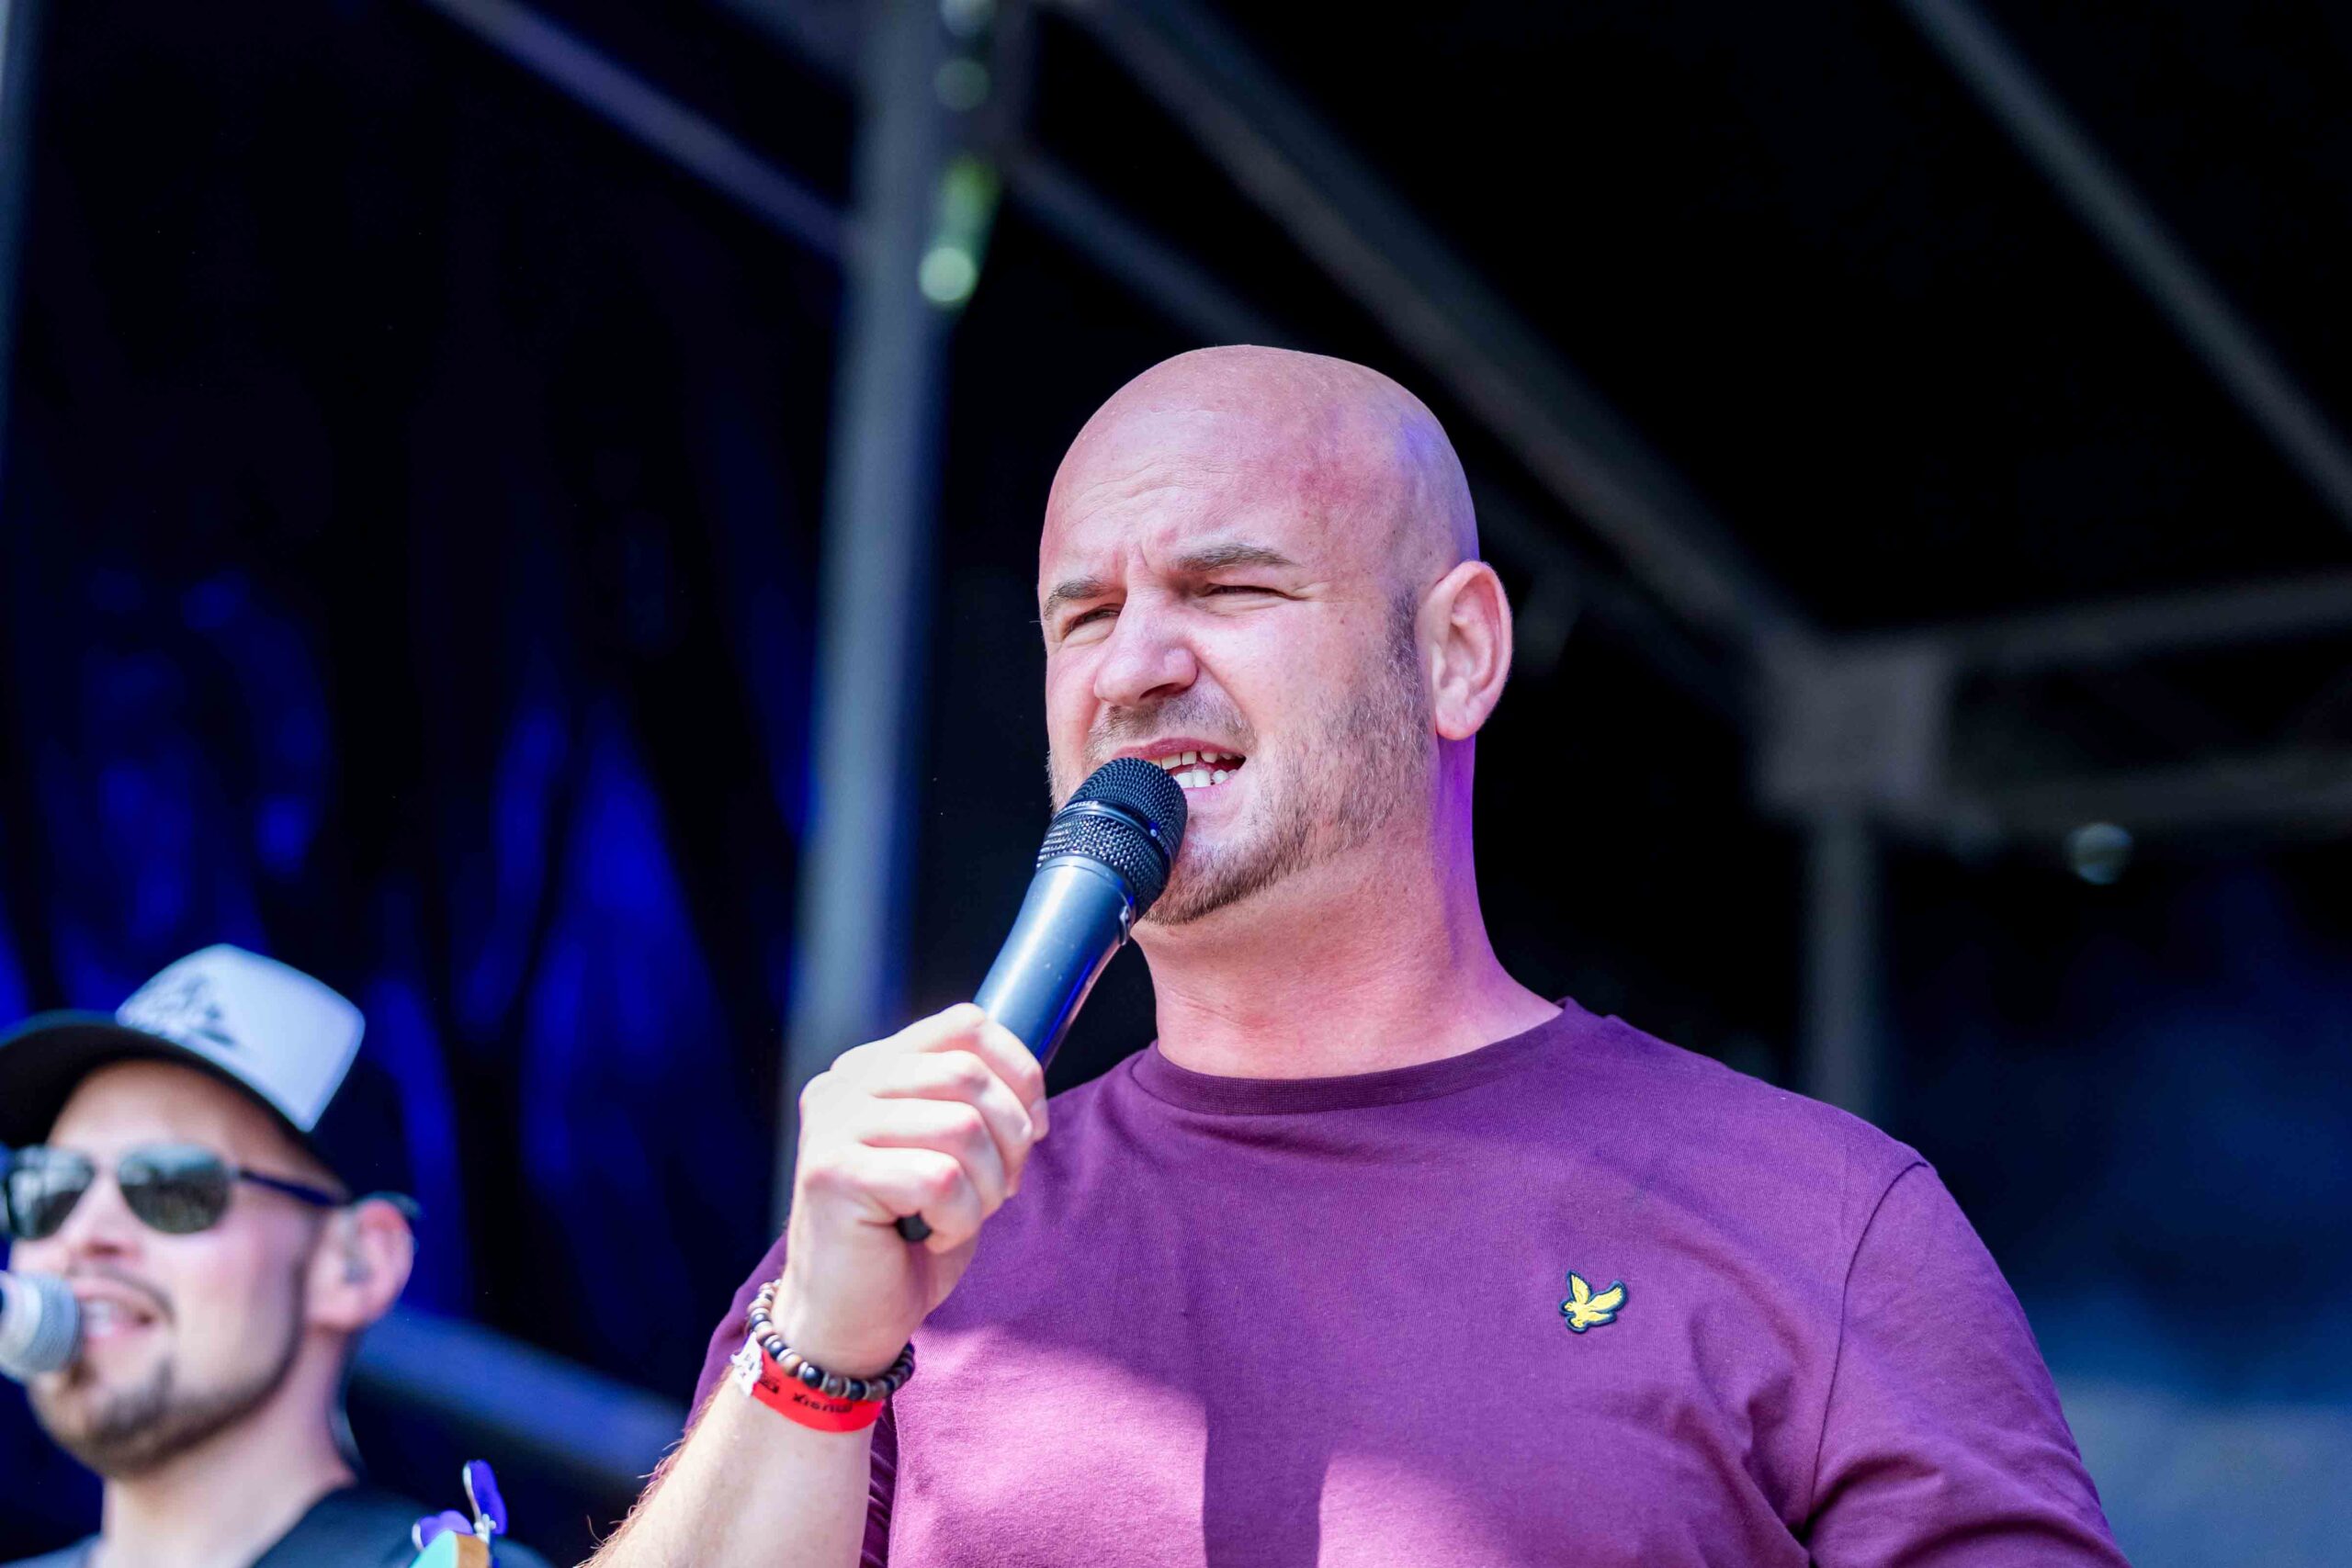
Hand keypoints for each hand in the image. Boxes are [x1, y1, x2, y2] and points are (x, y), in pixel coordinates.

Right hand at [775, 1004, 1049, 1377]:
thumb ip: (971, 1103)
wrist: (849, 1321)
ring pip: (961, 1126)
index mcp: (872, 1067)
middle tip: (999, 1190)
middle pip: (969, 1074)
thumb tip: (1027, 1083)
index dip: (1019, 1071)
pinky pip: (939, 1178)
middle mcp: (843, 1084)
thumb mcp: (949, 1154)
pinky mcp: (832, 1172)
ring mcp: (832, 1124)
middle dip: (1011, 1139)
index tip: (1034, 1126)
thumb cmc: (906, 1238)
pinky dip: (958, 1218)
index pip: (964, 1023)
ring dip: (986, 1186)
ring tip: (959, 1216)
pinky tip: (930, 1235)